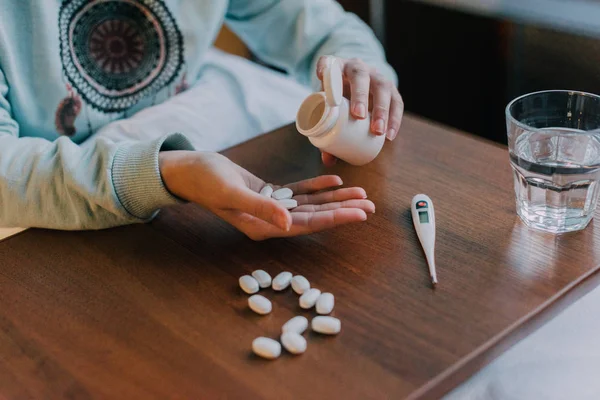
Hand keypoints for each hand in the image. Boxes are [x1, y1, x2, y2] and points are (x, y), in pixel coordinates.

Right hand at [159, 151, 374, 239]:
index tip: (360, 214)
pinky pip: (299, 191)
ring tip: (361, 193)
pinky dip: (317, 186)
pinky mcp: (269, 193)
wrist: (190, 170)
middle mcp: (270, 221)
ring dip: (335, 198)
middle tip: (371, 205)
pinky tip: (335, 180)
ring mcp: (271, 208)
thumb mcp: (232, 194)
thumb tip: (288, 224)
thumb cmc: (206, 181)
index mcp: (263, 227)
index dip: (335, 219)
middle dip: (343, 210)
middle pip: (315, 217)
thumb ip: (261, 208)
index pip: (307, 225)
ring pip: (311, 204)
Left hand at [316, 56, 403, 165]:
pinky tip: (390, 134)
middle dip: (360, 95)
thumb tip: (328, 160)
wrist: (356, 84)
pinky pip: (396, 101)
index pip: (327, 62)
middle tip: (359, 115)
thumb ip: (326, 130)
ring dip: (381, 109)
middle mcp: (357, 67)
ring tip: (378, 131)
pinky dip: (394, 118)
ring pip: (382, 87)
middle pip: (359, 74)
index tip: (321, 76)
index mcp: (336, 67)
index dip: (325, 68)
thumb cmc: (337, 97)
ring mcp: (376, 76)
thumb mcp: (328, 108)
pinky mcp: (390, 88)